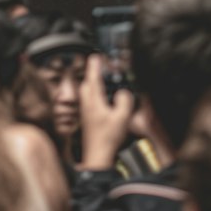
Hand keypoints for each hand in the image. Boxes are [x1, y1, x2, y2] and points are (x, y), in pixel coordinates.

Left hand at [79, 54, 134, 170]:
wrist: (98, 155)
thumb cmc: (107, 138)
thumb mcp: (122, 117)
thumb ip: (124, 101)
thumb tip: (123, 92)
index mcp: (94, 99)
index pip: (93, 76)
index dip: (96, 64)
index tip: (98, 55)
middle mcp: (87, 103)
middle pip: (88, 81)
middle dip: (94, 72)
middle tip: (103, 65)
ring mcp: (85, 110)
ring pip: (87, 90)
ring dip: (95, 82)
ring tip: (104, 78)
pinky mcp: (87, 117)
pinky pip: (90, 98)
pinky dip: (96, 92)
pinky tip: (104, 96)